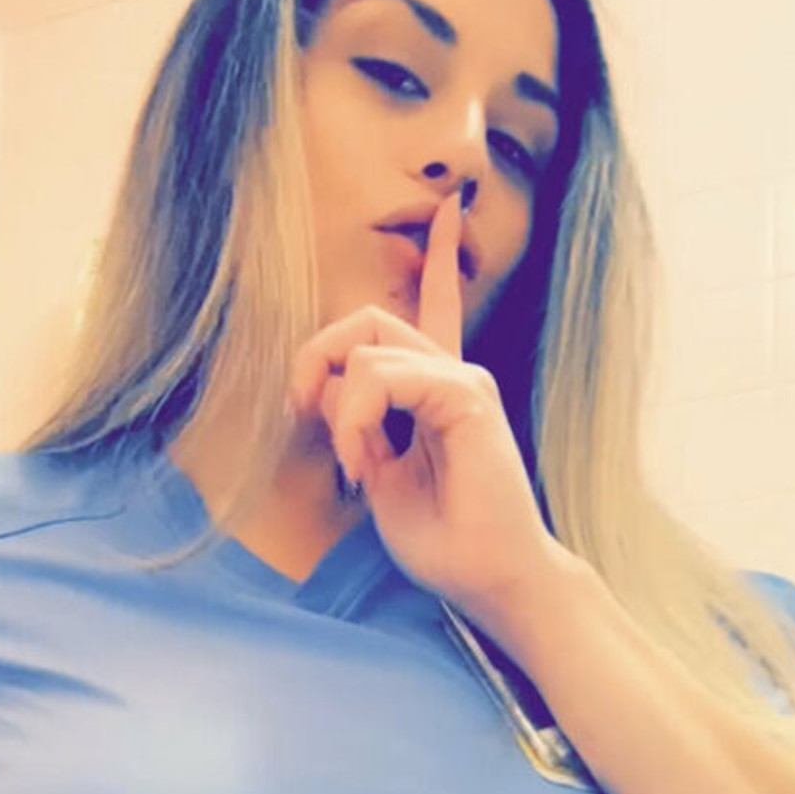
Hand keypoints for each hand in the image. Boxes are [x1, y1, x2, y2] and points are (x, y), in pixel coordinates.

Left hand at [289, 188, 571, 638]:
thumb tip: (326, 391)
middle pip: (367, 320)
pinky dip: (359, 419)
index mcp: (436, 390)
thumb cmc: (443, 541)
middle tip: (304, 413)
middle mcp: (452, 374)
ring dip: (340, 409)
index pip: (435, 306)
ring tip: (355, 465)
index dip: (439, 260)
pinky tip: (368, 465)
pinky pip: (386, 376)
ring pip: (369, 346)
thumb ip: (356, 426)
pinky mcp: (466, 397)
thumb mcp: (380, 477)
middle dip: (316, 357)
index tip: (445, 214)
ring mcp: (462, 381)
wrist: (490, 579)